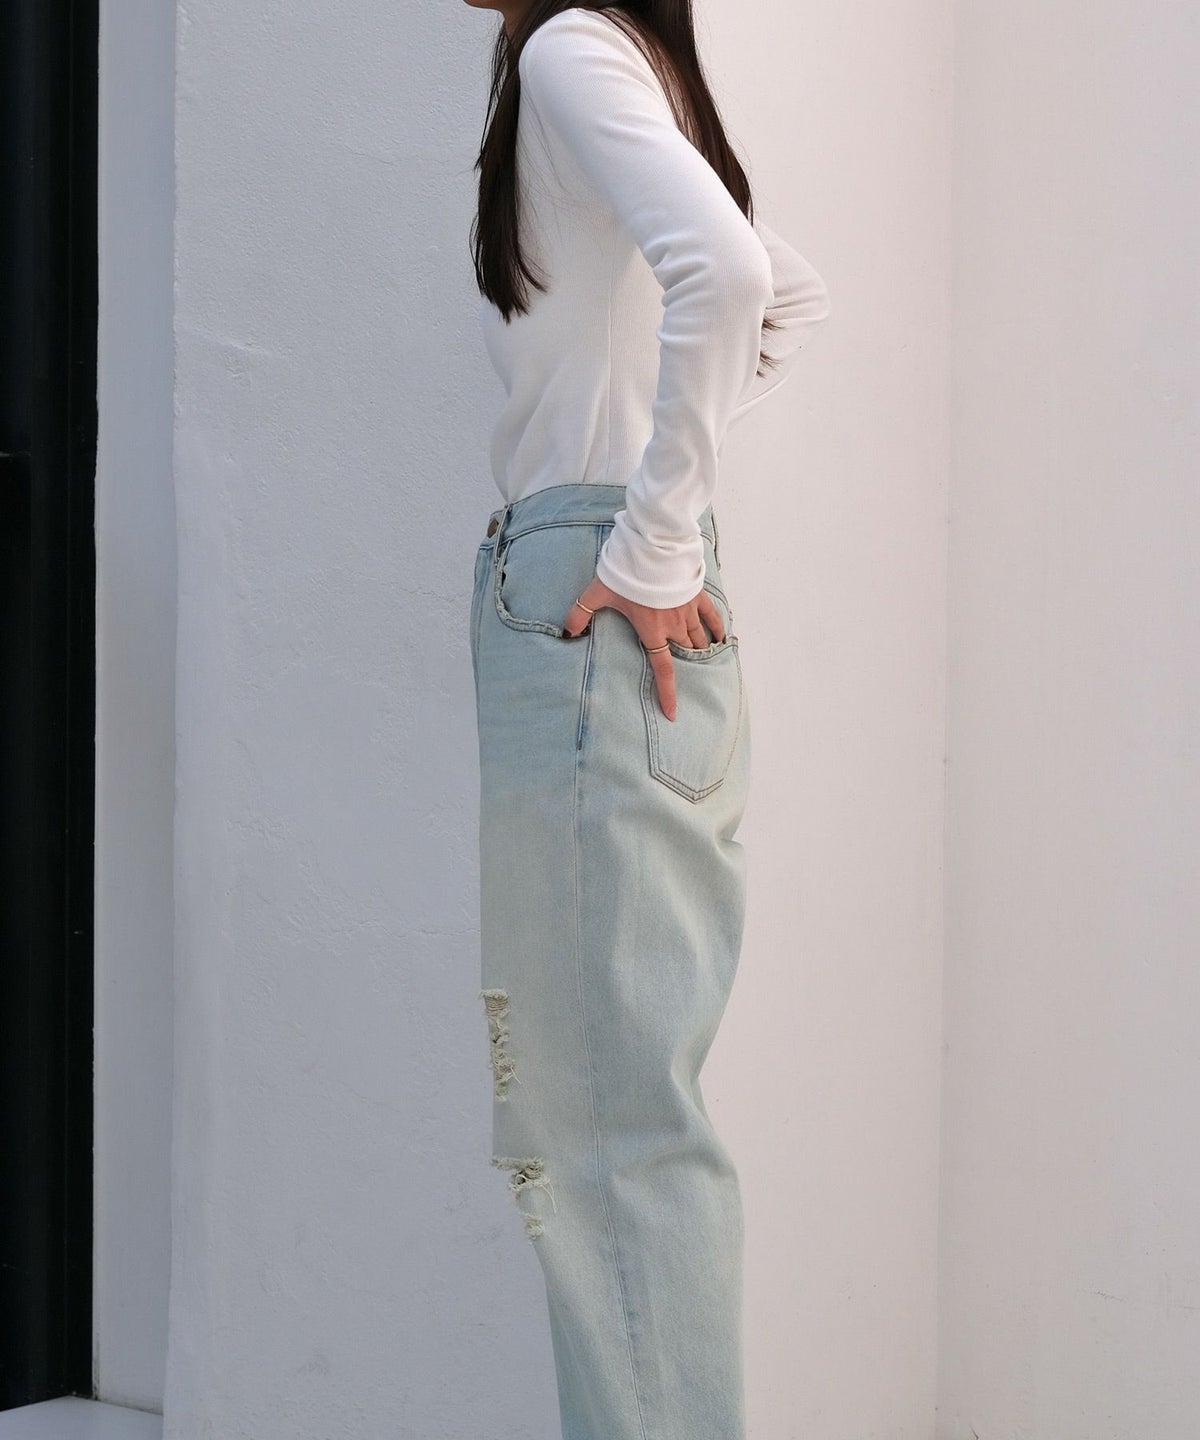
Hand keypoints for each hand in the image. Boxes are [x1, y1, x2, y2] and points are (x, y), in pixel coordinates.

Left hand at [562, 575, 725, 721]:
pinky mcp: (697, 595)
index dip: (667, 693)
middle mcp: (673, 626)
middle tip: (689, 676)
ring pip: (699, 638)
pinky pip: (712, 616)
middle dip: (688, 665)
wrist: (654, 548)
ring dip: (701, 650)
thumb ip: (580, 613)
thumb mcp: (598, 592)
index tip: (672, 713)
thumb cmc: (627, 572)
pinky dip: (717, 628)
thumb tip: (566, 632)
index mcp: (652, 631)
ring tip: (703, 659)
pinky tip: (721, 638)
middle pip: (685, 653)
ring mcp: (688, 611)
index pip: (663, 669)